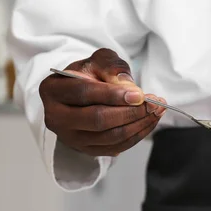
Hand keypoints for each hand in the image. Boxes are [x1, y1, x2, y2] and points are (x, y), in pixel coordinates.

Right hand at [39, 48, 166, 156]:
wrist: (83, 93)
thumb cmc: (90, 74)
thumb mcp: (100, 61)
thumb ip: (112, 68)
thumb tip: (129, 88)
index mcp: (53, 90)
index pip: (84, 93)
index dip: (113, 95)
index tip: (139, 95)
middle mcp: (56, 118)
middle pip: (97, 119)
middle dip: (131, 112)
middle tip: (155, 104)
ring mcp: (71, 138)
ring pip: (110, 137)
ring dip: (139, 125)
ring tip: (157, 111)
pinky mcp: (87, 150)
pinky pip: (117, 147)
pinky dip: (137, 135)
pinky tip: (150, 122)